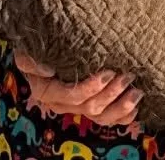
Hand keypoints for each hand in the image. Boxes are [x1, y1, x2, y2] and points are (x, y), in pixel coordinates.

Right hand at [13, 50, 142, 131]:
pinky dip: (123, 116)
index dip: (92, 88)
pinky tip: (135, 108)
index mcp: (49, 92)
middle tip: (128, 76)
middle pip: (90, 107)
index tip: (109, 72)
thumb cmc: (37, 46)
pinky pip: (107, 118)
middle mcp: (64, 103)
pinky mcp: (90, 104)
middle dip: (111, 94)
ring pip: (101, 117)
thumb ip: (32, 61)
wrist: (41, 47)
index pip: (73, 96)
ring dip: (120, 107)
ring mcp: (78, 106)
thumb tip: (47, 70)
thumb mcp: (28, 50)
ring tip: (137, 92)